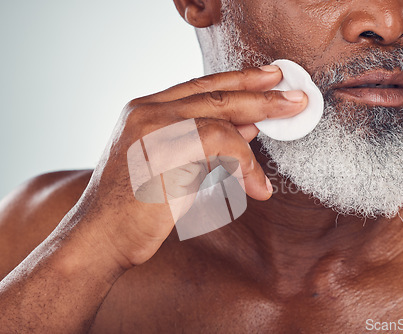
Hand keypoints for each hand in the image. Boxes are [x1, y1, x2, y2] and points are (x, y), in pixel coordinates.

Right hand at [73, 65, 307, 268]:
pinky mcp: (162, 149)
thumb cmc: (137, 206)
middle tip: (294, 93)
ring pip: (220, 112)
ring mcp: (152, 127)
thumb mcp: (175, 164)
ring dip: (262, 114)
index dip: (238, 79)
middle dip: (261, 90)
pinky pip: (219, 142)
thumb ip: (206, 141)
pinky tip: (258, 185)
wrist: (100, 238)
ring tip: (293, 115)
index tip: (270, 76)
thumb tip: (249, 124)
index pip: (200, 86)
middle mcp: (147, 111)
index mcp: (145, 109)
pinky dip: (245, 162)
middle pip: (215, 93)